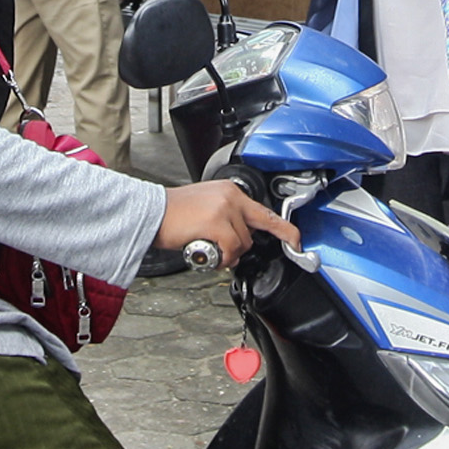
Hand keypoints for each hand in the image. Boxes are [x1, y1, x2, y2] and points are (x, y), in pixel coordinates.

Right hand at [158, 180, 298, 268]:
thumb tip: (242, 239)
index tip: (297, 241)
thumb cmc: (174, 214)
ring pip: (243, 244)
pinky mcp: (217, 223)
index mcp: (230, 191)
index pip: (265, 212)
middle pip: (253, 233)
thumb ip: (228, 218)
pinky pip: (231, 250)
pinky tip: (207, 252)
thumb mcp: (207, 206)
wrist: (151, 213)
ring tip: (207, 246)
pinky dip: (221, 257)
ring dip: (227, 253)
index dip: (285, 229)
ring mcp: (225, 209)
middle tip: (218, 248)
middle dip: (238, 247)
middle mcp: (231, 197)